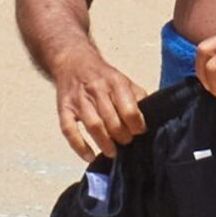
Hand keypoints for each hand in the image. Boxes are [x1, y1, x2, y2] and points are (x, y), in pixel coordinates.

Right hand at [53, 44, 146, 161]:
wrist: (73, 61)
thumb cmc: (102, 76)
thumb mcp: (123, 79)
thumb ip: (137, 95)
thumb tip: (151, 114)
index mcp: (115, 82)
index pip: (129, 109)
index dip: (137, 125)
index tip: (140, 132)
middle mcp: (97, 90)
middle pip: (112, 120)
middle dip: (122, 136)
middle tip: (127, 143)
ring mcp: (79, 100)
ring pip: (93, 126)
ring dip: (105, 143)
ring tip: (112, 152)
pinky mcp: (64, 109)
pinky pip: (69, 130)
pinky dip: (79, 146)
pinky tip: (89, 156)